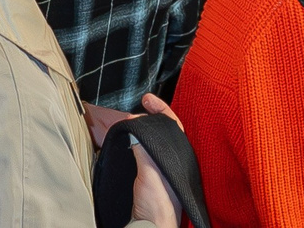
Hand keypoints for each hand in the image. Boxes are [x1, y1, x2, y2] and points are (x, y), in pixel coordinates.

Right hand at [86, 96, 182, 227]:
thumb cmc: (158, 205)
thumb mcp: (151, 172)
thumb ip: (144, 149)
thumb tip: (134, 125)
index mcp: (177, 158)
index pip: (172, 125)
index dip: (161, 109)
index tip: (147, 99)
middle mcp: (171, 162)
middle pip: (162, 131)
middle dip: (149, 117)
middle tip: (138, 105)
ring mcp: (161, 170)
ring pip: (152, 142)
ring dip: (140, 130)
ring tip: (128, 121)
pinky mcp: (150, 180)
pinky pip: (143, 154)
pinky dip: (135, 144)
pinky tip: (126, 142)